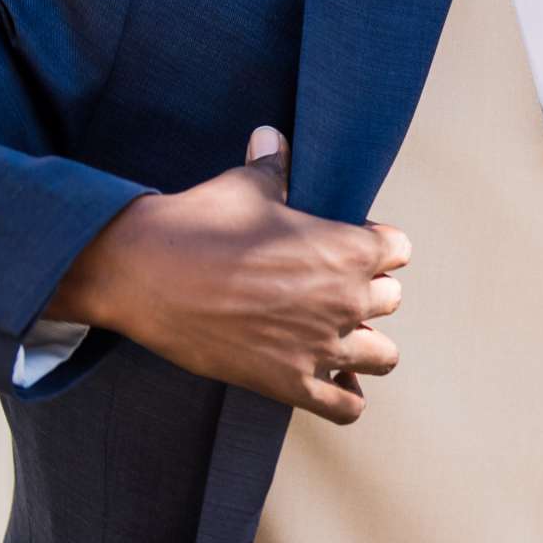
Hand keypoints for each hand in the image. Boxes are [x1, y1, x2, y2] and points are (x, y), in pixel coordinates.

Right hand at [47, 129, 406, 423]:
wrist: (143, 273)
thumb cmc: (198, 222)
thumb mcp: (244, 187)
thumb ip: (273, 166)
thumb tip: (270, 135)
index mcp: (348, 249)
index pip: (399, 250)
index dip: (374, 247)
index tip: (346, 247)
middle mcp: (347, 300)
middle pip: (391, 300)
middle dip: (365, 293)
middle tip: (325, 288)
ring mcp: (322, 346)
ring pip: (384, 356)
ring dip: (366, 345)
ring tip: (334, 335)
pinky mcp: (291, 384)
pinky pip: (348, 407)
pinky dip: (346, 396)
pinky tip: (327, 379)